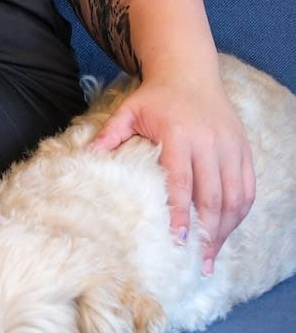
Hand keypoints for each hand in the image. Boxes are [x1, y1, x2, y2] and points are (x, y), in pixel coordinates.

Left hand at [92, 75, 255, 272]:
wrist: (189, 71)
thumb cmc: (155, 96)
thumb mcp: (129, 110)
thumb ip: (110, 134)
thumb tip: (86, 157)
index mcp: (179, 135)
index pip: (182, 181)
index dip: (181, 212)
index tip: (178, 240)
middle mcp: (209, 142)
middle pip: (212, 195)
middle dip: (206, 232)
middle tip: (197, 262)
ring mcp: (230, 146)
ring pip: (233, 196)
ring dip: (225, 229)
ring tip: (211, 256)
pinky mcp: (242, 149)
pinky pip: (247, 187)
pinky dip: (239, 213)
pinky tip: (226, 232)